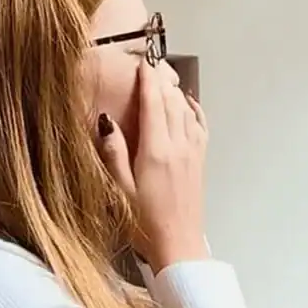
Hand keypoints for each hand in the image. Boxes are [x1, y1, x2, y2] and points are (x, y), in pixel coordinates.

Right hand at [96, 61, 208, 269]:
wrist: (178, 245)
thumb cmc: (144, 223)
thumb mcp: (119, 189)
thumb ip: (114, 153)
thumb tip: (106, 121)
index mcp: (156, 151)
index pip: (153, 104)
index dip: (148, 80)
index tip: (143, 63)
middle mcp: (178, 147)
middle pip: (171, 102)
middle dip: (161, 81)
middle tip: (151, 64)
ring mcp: (193, 154)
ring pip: (186, 111)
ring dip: (175, 92)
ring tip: (165, 78)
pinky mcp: (200, 162)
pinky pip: (200, 127)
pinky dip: (194, 110)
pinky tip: (189, 103)